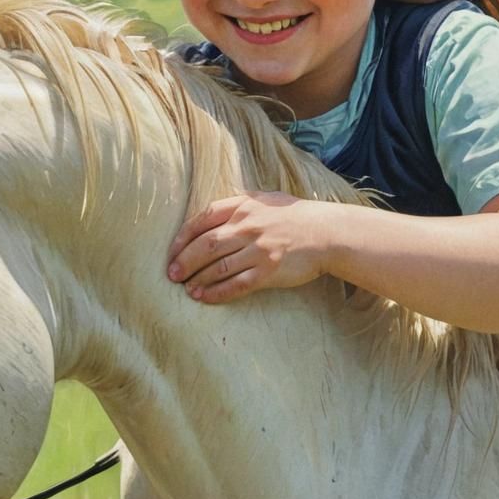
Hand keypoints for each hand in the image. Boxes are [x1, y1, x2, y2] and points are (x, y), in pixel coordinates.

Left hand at [167, 192, 330, 303]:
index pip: (203, 218)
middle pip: (206, 245)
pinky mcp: (268, 271)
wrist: (326, 233)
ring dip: (198, 279)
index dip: (183, 237)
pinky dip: (217, 292)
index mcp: (244, 206)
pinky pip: (236, 284)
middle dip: (184, 261)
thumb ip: (239, 205)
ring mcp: (258, 250)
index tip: (172, 251)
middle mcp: (248, 226)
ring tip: (187, 289)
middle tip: (172, 275)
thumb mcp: (266, 200)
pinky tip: (205, 297)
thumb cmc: (295, 216)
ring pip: (218, 267)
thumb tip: (212, 214)